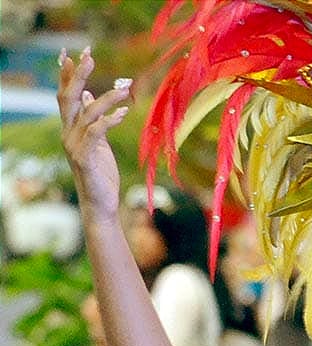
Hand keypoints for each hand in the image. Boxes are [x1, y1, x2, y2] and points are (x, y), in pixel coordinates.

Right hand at [57, 47, 130, 220]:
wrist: (102, 206)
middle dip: (77, 75)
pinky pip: (96, 133)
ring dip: (106, 98)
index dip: (68, 75)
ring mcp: (74, 147)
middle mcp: (68, 135)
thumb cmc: (101, 175)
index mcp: (71, 130)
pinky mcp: (85, 159)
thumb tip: (89, 96)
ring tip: (125, 89)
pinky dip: (109, 121)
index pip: (66, 97)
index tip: (75, 53)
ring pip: (87, 114)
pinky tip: (122, 113)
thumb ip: (93, 120)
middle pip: (68, 99)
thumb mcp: (98, 144)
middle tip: (89, 56)